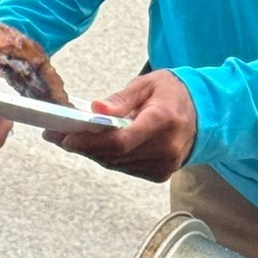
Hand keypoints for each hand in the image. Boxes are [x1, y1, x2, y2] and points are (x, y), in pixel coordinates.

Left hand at [43, 70, 197, 181]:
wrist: (204, 114)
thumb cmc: (173, 94)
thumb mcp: (147, 84)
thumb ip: (121, 99)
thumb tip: (95, 110)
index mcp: (163, 120)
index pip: (121, 139)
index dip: (90, 141)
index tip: (66, 136)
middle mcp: (166, 147)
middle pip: (114, 154)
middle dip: (81, 145)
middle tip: (54, 134)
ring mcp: (164, 164)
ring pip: (115, 163)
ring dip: (89, 152)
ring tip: (67, 138)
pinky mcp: (160, 174)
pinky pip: (124, 168)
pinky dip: (106, 157)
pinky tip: (91, 146)